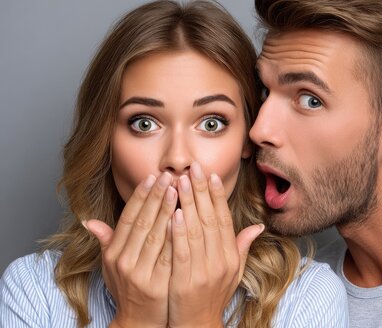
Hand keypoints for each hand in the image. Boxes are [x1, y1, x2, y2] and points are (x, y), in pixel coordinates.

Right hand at [85, 172, 176, 327]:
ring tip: (178, 189)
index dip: (140, 196)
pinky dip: (176, 235)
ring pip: (156, 236)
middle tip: (168, 176)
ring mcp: (141, 273)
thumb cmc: (128, 288)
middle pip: (143, 223)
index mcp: (115, 254)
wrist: (139, 322)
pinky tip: (185, 218)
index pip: (129, 218)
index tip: (152, 177)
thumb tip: (88, 221)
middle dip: (156, 197)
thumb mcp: (111, 266)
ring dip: (167, 210)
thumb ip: (106, 241)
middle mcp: (124, 262)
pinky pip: (169, 255)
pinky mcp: (158, 284)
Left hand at [168, 162, 263, 327]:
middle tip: (194, 168)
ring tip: (180, 182)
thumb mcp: (233, 272)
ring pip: (196, 231)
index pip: (224, 219)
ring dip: (188, 204)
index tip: (211, 175)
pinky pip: (182, 252)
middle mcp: (221, 261)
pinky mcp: (185, 281)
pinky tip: (174, 213)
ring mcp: (204, 271)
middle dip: (201, 191)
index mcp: (231, 257)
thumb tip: (258, 225)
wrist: (198, 325)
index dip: (218, 196)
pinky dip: (178, 232)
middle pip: (211, 220)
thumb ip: (242, 246)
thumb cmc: (213, 295)